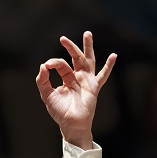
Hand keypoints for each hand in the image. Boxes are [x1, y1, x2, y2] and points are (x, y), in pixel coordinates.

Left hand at [35, 30, 116, 149]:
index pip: (62, 64)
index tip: (47, 66)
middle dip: (71, 47)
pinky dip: (109, 66)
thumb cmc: (60, 112)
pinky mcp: (93, 87)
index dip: (54, 62)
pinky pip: (103, 76)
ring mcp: (87, 81)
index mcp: (68, 78)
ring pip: (88, 60)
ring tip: (87, 34)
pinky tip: (114, 56)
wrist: (70, 124)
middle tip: (63, 38)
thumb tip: (43, 66)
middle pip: (76, 58)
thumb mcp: (47, 95)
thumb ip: (42, 81)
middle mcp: (78, 77)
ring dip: (88, 47)